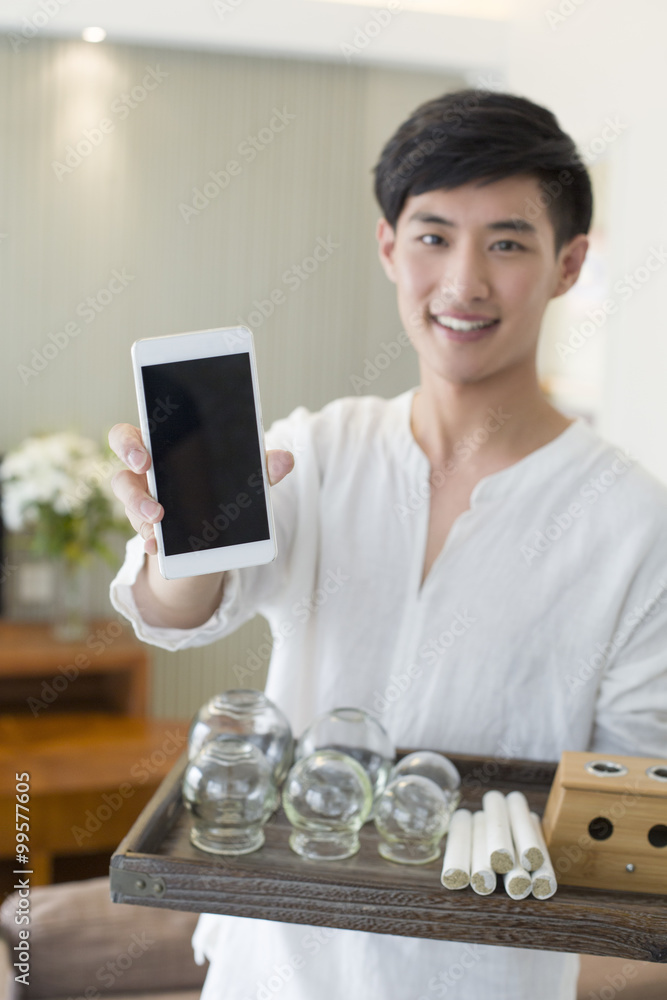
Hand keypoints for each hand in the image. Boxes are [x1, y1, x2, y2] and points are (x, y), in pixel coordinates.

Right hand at [108, 423, 294, 555]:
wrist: (217, 528)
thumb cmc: (221, 485)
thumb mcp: (242, 476)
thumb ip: (260, 467)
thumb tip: (287, 459)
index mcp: (159, 449)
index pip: (128, 437)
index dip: (127, 445)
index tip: (143, 457)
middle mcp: (143, 476)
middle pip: (120, 474)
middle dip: (132, 485)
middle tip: (151, 497)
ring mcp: (143, 504)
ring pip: (130, 506)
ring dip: (141, 514)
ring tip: (159, 524)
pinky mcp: (151, 532)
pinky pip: (142, 536)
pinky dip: (150, 542)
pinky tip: (158, 548)